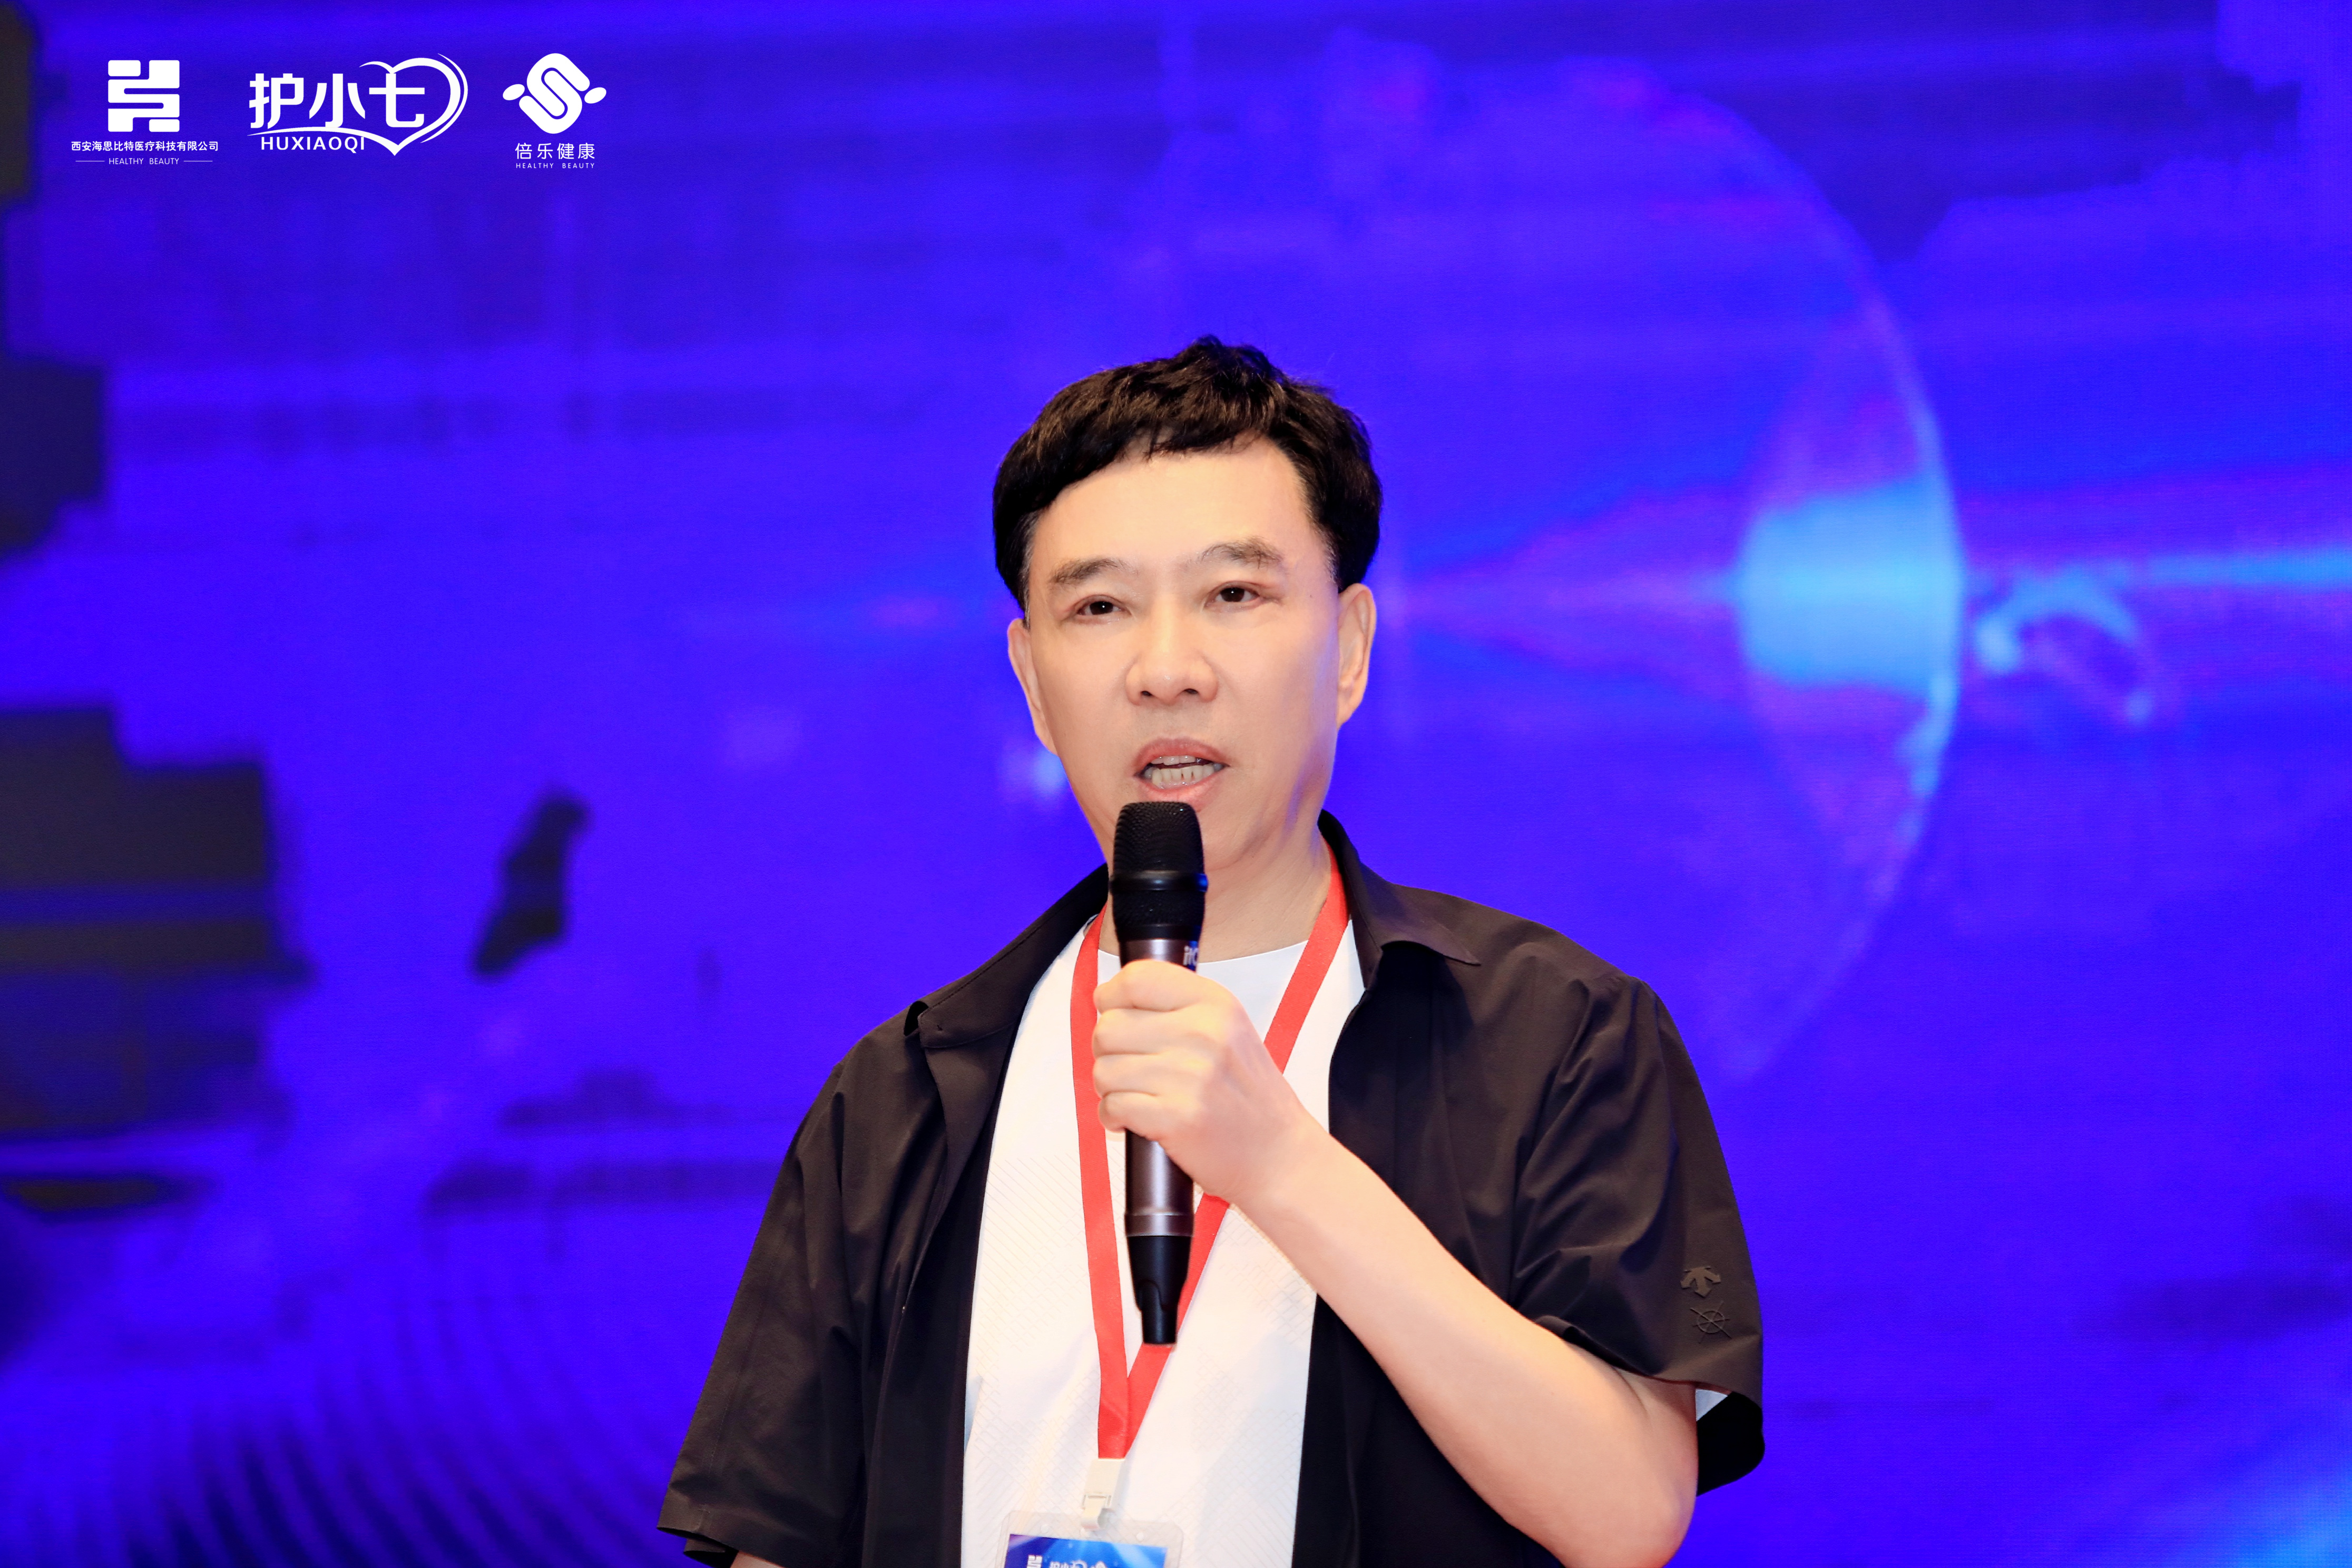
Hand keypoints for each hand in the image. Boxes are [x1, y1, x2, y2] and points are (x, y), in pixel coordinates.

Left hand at [1091, 959, 1328, 1207]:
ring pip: (1105, 1068)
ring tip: (1135, 1095)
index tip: (1111, 1011)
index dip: (1111, 996)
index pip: (1138, 978)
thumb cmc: (1250, 1098)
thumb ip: (1179, 1009)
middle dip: (1107, 1051)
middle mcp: (1204, 1033)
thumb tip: (1115, 1002)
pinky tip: (1132, 1120)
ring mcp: (1190, 1076)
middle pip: (1110, 1026)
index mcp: (1215, 1004)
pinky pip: (1112, 1105)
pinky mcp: (1175, 1117)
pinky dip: (1113, 1116)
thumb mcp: (1229, 1031)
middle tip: (1126, 1066)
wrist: (1278, 1153)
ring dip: (1109, 1087)